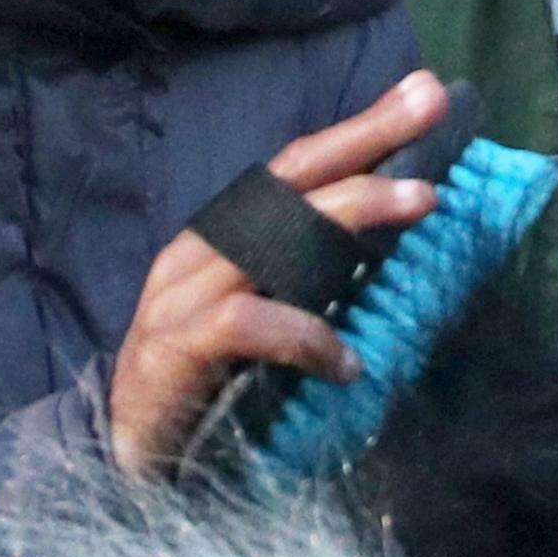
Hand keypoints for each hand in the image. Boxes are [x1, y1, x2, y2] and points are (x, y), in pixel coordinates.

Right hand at [107, 70, 446, 476]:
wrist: (125, 463)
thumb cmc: (209, 386)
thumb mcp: (271, 315)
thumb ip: (317, 272)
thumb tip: (400, 234)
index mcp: (224, 236)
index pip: (298, 166)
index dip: (361, 127)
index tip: (425, 93)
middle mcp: (200, 251)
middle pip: (290, 179)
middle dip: (366, 137)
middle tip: (432, 107)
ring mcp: (181, 297)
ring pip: (275, 233)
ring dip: (354, 211)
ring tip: (423, 201)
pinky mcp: (174, 348)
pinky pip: (248, 321)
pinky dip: (304, 335)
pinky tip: (348, 361)